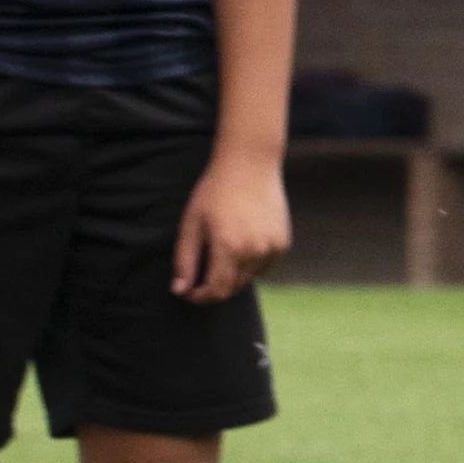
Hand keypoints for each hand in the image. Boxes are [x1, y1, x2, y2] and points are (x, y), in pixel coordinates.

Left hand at [171, 151, 288, 302]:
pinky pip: (265, 266)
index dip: (202, 297)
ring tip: (222, 250)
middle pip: (233, 286)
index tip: (190, 294)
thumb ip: (184, 260)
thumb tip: (180, 290)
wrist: (249, 165)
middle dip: (215, 286)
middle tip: (200, 275)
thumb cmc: (214, 191)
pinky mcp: (283, 242)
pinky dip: (252, 263)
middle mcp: (254, 251)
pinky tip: (243, 243)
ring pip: (249, 277)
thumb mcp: (191, 223)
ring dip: (233, 274)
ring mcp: (272, 247)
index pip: (217, 291)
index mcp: (229, 247)